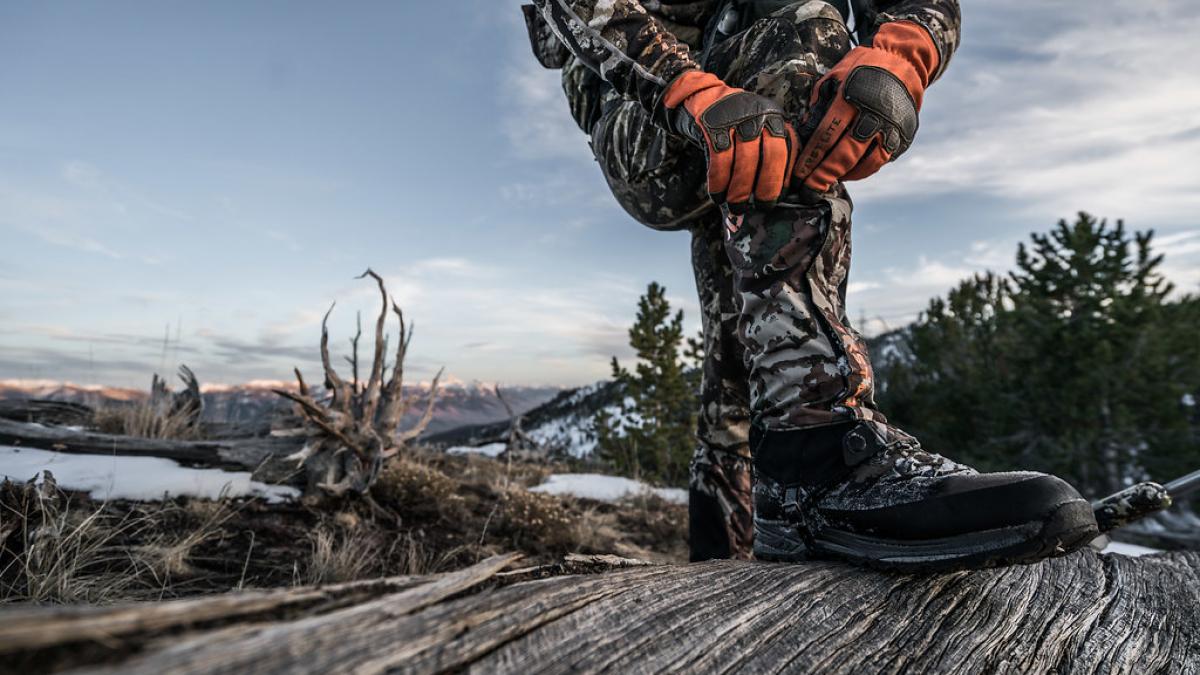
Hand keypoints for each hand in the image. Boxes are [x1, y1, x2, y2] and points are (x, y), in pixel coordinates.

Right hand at [663, 71, 798, 212]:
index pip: (789, 149)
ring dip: (740, 189)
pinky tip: (717, 195)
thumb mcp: (754, 129)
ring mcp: (736, 117)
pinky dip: (719, 181)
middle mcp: (760, 114)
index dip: (786, 177)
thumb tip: (772, 194)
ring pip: (745, 160)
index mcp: (774, 117)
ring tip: (736, 207)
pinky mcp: (712, 124)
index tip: (779, 199)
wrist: (698, 97)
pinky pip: (719, 159)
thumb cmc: (730, 125)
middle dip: (768, 185)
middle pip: (772, 154)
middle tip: (762, 206)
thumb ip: (765, 153)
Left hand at [794, 21, 938, 191]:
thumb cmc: (860, 68)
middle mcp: (873, 114)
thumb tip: (803, 133)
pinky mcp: (902, 134)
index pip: (826, 135)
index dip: (811, 158)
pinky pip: (880, 160)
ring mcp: (891, 126)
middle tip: (808, 191)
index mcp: (851, 97)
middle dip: (824, 176)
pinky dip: (862, 171)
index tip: (798, 174)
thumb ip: (818, 104)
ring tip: (826, 183)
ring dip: (844, 176)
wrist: (903, 59)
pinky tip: (847, 174)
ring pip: (865, 162)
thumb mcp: (834, 76)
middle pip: (845, 154)